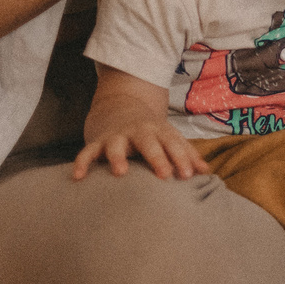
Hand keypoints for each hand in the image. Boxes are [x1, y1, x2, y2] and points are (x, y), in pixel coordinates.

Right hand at [71, 111, 208, 180]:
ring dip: (118, 157)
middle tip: (164, 175)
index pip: (173, 144)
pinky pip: (87, 152)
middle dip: (157, 157)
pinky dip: (82, 163)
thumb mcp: (170, 138)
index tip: (187, 175)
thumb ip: (187, 154)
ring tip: (120, 172)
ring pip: (116, 146)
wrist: (120, 106)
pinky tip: (78, 177)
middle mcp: (138, 132)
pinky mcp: (97, 142)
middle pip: (149, 143)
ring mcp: (117, 136)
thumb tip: (206, 171)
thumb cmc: (151, 132)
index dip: (181, 158)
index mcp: (159, 132)